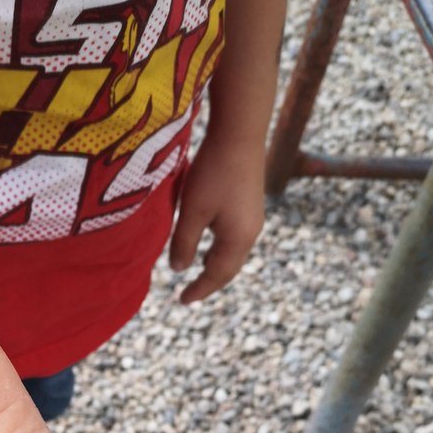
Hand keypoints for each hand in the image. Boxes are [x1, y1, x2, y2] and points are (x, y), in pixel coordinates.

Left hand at [168, 129, 266, 303]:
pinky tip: (209, 244)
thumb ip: (183, 243)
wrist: (240, 132)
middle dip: (210, 282)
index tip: (181, 300)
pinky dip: (220, 249)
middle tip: (189, 293)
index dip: (199, 290)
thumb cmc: (213, 172)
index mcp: (237, 240)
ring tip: (197, 272)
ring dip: (215, 266)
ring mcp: (254, 218)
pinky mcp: (251, 204)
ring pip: (233, 253)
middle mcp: (251, 233)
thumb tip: (178, 269)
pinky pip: (235, 238)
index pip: (217, 275)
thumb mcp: (192, 212)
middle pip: (229, 268)